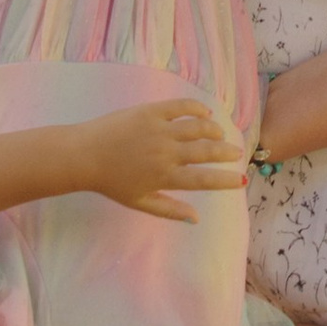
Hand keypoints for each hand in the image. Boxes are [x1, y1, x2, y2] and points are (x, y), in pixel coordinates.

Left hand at [73, 98, 247, 220]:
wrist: (84, 155)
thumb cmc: (111, 183)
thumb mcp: (140, 202)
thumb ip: (170, 210)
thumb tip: (197, 218)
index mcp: (165, 177)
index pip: (204, 180)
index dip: (226, 180)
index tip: (241, 179)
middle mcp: (167, 153)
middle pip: (207, 151)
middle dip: (227, 152)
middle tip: (237, 152)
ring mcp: (160, 129)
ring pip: (199, 127)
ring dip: (215, 130)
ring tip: (221, 134)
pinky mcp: (151, 111)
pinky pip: (182, 106)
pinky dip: (197, 108)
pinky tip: (205, 112)